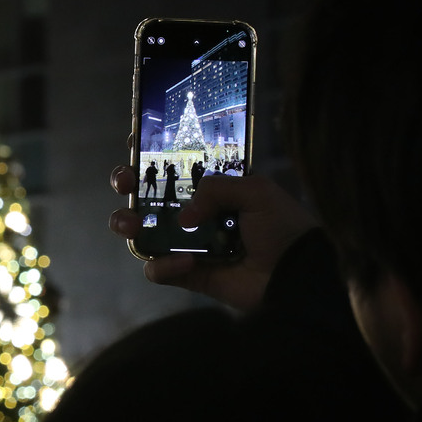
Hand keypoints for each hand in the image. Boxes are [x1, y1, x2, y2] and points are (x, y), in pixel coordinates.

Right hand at [110, 167, 316, 311]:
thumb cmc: (282, 227)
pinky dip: (164, 266)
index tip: (133, 145)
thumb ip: (215, 188)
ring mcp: (187, 243)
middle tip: (125, 183)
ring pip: (142, 230)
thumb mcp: (256, 191)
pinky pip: (158, 269)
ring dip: (125, 222)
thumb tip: (184, 216)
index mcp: (213, 186)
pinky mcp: (186, 274)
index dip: (150, 153)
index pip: (175, 164)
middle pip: (147, 193)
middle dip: (126, 184)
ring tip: (133, 224)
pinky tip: (187, 262)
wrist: (295, 275)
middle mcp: (195, 211)